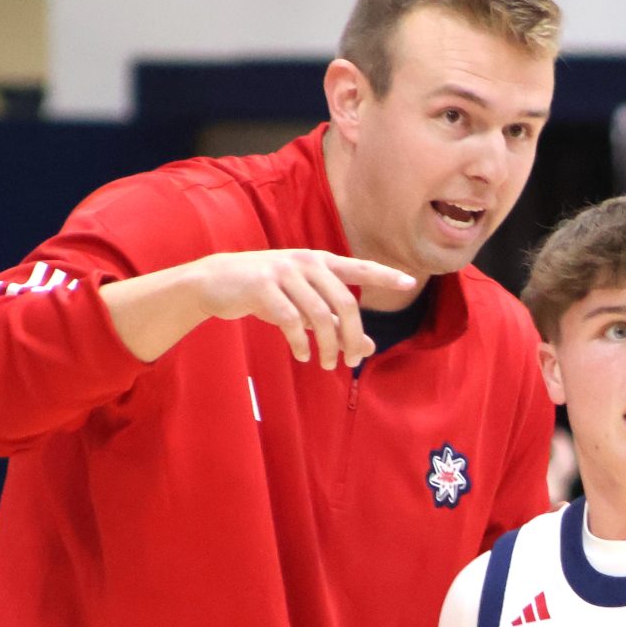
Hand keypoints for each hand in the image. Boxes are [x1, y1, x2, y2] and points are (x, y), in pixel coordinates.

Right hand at [184, 249, 415, 366]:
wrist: (215, 281)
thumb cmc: (268, 293)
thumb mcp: (304, 304)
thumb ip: (336, 322)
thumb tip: (369, 347)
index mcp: (320, 262)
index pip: (360, 268)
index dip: (385, 275)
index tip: (409, 282)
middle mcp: (306, 262)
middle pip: (345, 303)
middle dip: (353, 336)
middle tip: (353, 361)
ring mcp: (284, 271)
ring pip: (320, 315)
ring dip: (328, 345)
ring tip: (327, 364)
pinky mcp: (262, 286)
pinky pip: (291, 320)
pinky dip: (300, 342)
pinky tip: (303, 355)